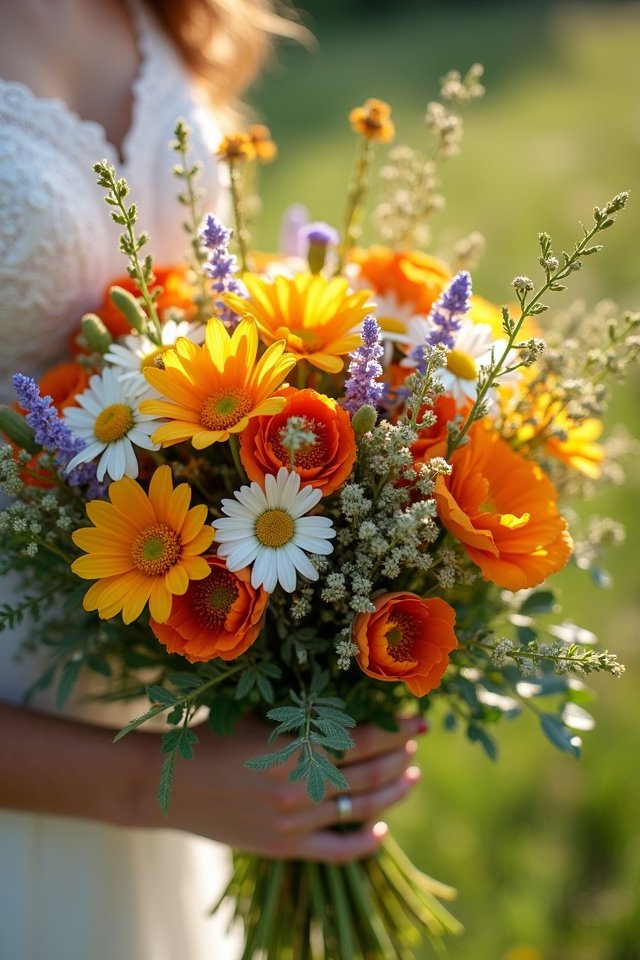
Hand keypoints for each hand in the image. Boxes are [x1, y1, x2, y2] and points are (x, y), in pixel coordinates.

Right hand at [139, 714, 426, 862]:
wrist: (168, 785)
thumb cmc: (214, 737)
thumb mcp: (260, 713)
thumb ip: (304, 712)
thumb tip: (354, 702)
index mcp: (294, 746)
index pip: (365, 739)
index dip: (398, 729)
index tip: (418, 720)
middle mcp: (299, 786)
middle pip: (370, 773)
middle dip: (402, 755)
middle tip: (417, 742)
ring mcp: (294, 821)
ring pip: (362, 809)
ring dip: (393, 792)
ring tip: (411, 776)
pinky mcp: (284, 847)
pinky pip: (337, 850)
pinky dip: (365, 843)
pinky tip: (381, 829)